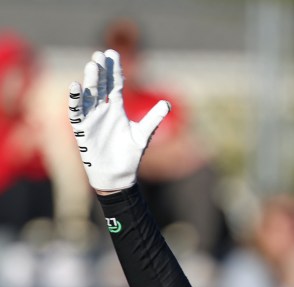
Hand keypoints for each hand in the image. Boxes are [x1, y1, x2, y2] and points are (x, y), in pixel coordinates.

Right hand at [68, 49, 169, 191]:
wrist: (119, 175)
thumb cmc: (129, 155)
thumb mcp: (143, 134)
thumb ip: (153, 118)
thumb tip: (167, 103)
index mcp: (116, 109)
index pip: (114, 84)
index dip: (113, 70)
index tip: (112, 53)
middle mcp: (102, 110)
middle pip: (100, 85)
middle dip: (100, 70)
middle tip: (100, 54)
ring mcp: (91, 118)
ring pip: (89, 95)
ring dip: (89, 80)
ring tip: (92, 65)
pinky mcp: (82, 129)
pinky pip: (76, 112)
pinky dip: (75, 100)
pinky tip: (75, 86)